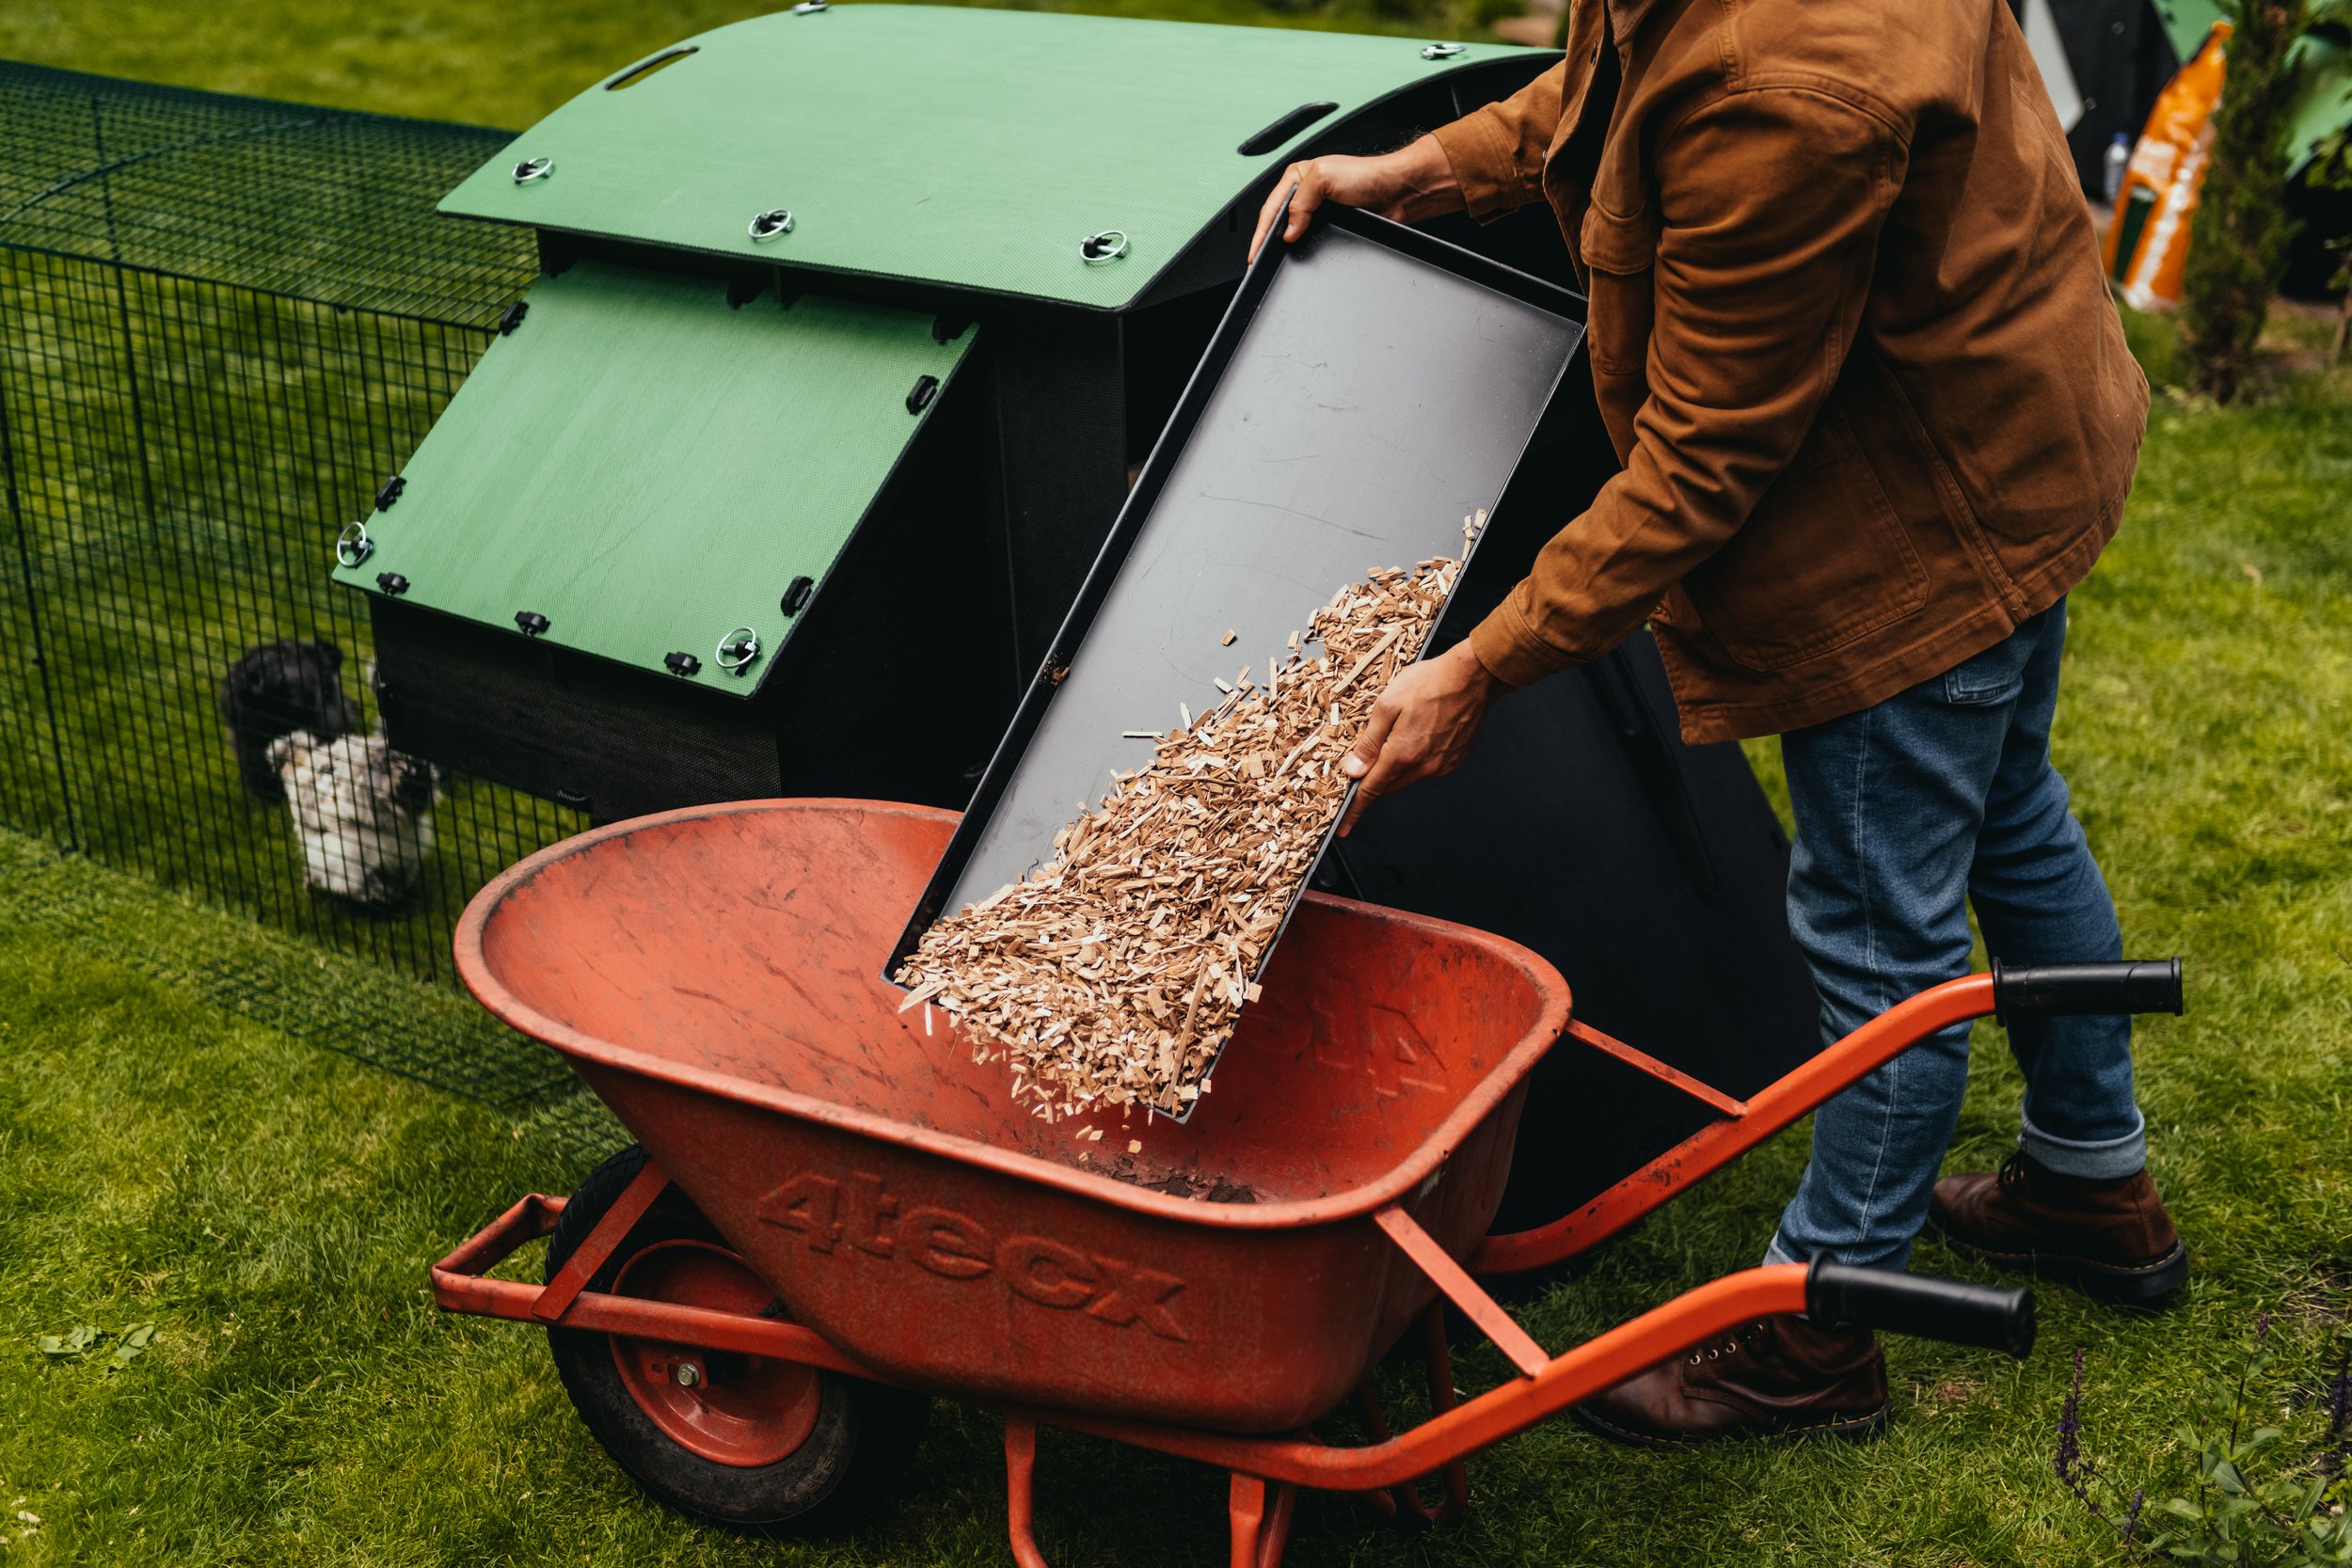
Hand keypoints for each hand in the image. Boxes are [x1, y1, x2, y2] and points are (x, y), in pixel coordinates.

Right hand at [1247, 136, 1464, 262]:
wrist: (1397, 191)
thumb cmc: (1367, 175)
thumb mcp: (1324, 177)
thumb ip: (1301, 202)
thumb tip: (1289, 230)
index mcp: (1298, 176)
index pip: (1271, 207)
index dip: (1261, 231)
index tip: (1255, 251)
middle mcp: (1306, 194)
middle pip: (1279, 222)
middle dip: (1268, 240)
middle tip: (1260, 261)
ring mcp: (1318, 213)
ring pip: (1294, 234)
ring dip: (1286, 248)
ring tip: (1275, 262)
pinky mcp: (1331, 228)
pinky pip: (1312, 242)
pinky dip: (1305, 250)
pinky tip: (1300, 257)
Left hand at [1337, 640, 1508, 835]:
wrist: (1473, 678)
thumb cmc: (1430, 684)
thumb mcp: (1387, 705)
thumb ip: (1369, 742)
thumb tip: (1354, 769)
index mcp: (1402, 754)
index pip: (1371, 789)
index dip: (1355, 809)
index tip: (1344, 826)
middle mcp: (1423, 766)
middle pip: (1388, 785)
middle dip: (1374, 779)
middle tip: (1365, 760)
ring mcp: (1441, 766)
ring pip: (1407, 777)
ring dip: (1396, 767)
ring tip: (1399, 733)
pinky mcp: (1453, 761)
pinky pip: (1426, 769)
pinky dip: (1415, 760)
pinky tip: (1418, 734)